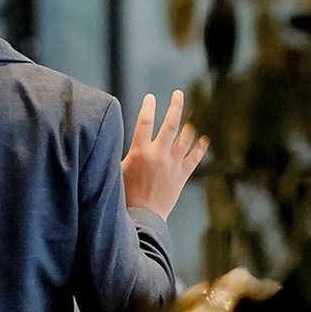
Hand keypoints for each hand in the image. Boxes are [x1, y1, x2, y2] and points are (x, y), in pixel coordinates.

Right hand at [122, 90, 206, 224]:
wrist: (142, 217)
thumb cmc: (124, 196)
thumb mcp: (116, 171)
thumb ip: (116, 154)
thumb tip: (105, 141)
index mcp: (140, 152)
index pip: (144, 122)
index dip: (147, 107)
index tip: (150, 96)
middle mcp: (158, 155)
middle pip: (170, 125)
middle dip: (175, 106)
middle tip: (179, 93)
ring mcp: (172, 165)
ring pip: (185, 139)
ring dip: (190, 123)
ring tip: (195, 111)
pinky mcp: (181, 176)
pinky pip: (194, 158)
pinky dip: (200, 148)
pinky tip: (205, 138)